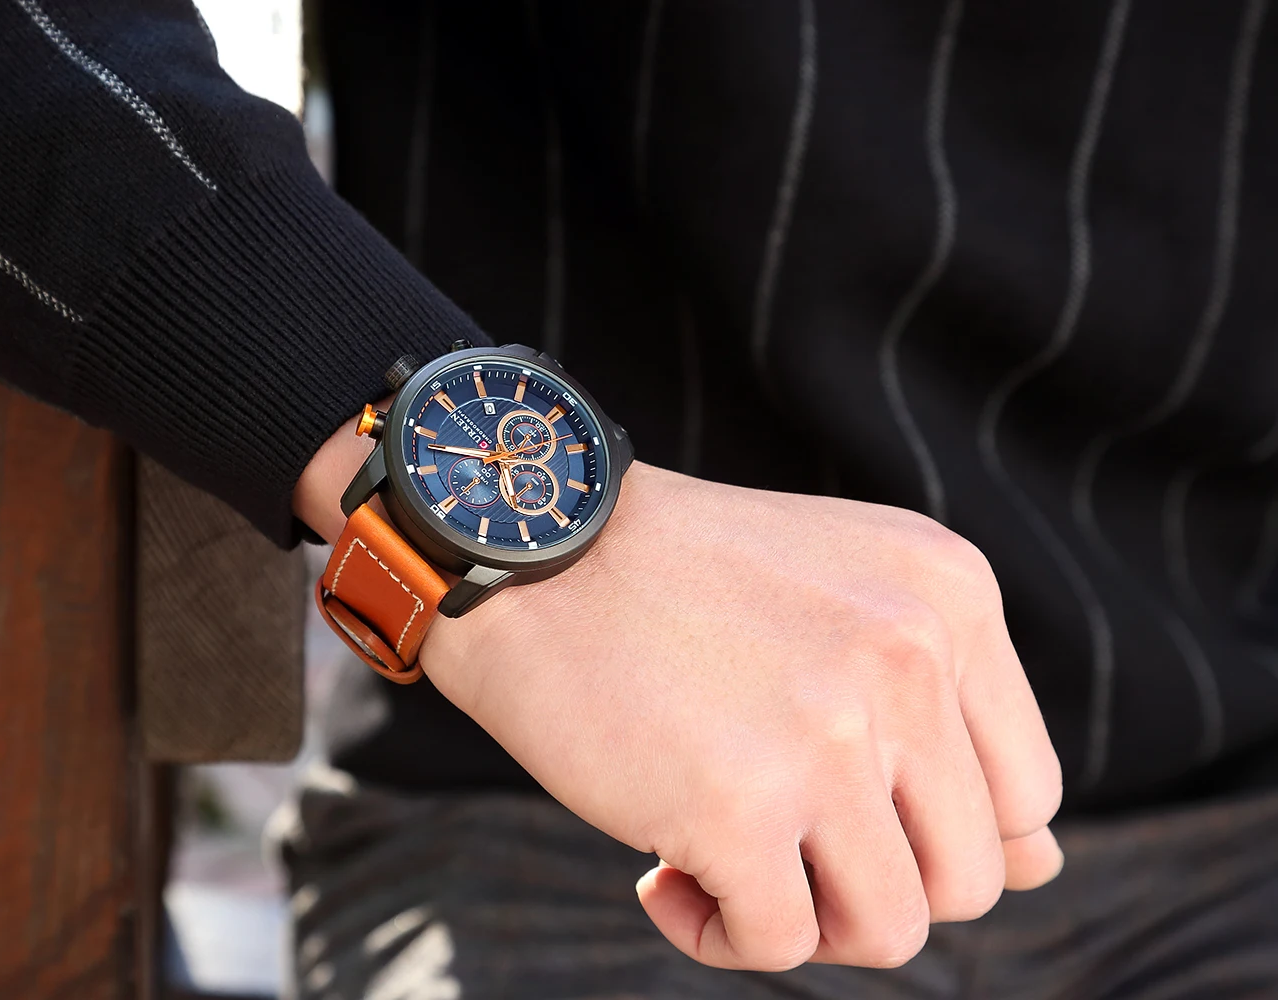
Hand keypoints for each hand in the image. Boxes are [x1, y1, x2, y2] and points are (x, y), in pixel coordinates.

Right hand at [421, 462, 1062, 970]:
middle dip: (871, 885)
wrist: (526, 548)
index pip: (1028, 796)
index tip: (844, 816)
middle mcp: (909, 659)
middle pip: (968, 876)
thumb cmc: (670, 583)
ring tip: (724, 864)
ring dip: (806, 922)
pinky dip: (720, 934)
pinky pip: (778, 944)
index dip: (939, 837)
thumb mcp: (838, 608)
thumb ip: (945, 729)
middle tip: (778, 845)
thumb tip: (1041, 870)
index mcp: (948, 599)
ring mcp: (830, 735)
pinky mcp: (742, 806)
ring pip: (892, 928)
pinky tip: (664, 877)